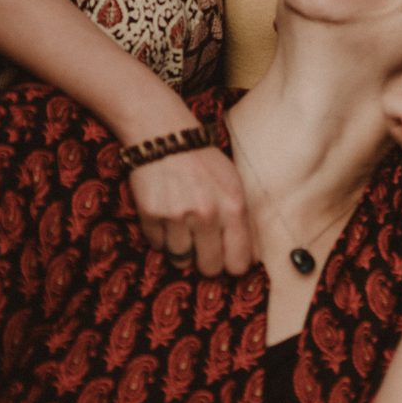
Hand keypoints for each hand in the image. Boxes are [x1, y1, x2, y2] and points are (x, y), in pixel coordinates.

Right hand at [130, 145, 254, 275]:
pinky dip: (161, 235)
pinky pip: (158, 245)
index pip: (238, 263)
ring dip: (181, 248)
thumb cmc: (202, 160)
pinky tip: (165, 213)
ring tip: (181, 223)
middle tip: (201, 246)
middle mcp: (207, 214)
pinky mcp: (151, 215)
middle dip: (206, 261)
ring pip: (181, 259)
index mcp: (233, 206)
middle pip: (209, 268)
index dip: (232, 265)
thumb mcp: (233, 183)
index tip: (226, 259)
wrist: (164, 135)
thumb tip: (250, 259)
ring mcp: (177, 216)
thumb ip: (243, 221)